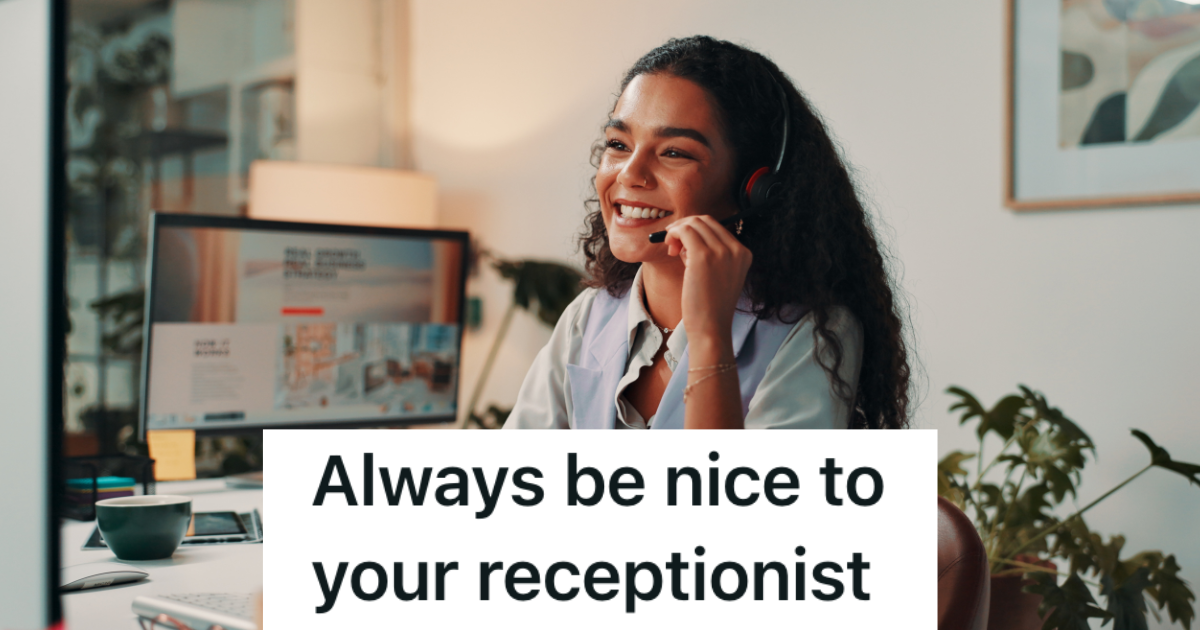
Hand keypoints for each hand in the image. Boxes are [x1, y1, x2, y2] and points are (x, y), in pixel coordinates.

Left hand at [663, 214, 752, 341]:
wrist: (711, 328)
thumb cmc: (710, 306)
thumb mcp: (719, 275)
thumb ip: (710, 253)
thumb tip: (686, 235)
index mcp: (743, 253)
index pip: (717, 226)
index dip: (695, 229)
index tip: (683, 243)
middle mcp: (735, 249)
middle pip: (705, 220)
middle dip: (685, 227)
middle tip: (673, 244)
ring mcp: (721, 251)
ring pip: (694, 223)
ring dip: (678, 231)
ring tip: (672, 250)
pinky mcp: (703, 256)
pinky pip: (685, 231)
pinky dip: (674, 234)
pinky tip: (671, 248)